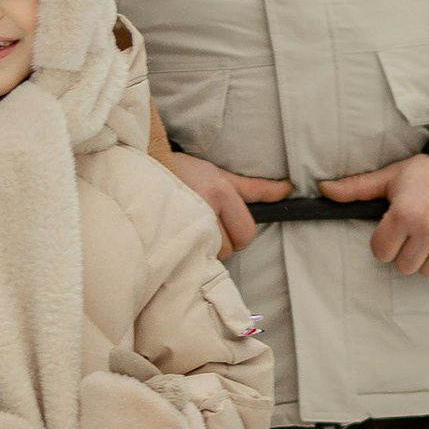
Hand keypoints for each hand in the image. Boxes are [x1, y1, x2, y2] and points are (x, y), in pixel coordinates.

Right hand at [161, 149, 290, 255]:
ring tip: (189, 228)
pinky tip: (179, 238)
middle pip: (228, 249)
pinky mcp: (166, 236)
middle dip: (219, 241)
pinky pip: (189, 259)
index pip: (246, 234)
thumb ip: (255, 188)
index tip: (222, 221)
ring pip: (209, 256)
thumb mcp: (220, 175)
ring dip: (203, 248)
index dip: (238, 233)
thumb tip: (287, 190)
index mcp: (219, 193)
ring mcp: (183, 224)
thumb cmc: (183, 171)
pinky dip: (187, 253)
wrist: (141, 168)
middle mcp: (203, 209)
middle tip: (203, 222)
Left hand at [317, 151, 428, 279]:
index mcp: (403, 214)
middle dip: (406, 252)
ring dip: (428, 257)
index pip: (381, 252)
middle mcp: (427, 229)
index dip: (385, 242)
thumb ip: (357, 187)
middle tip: (415, 232)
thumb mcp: (392, 175)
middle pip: (404, 266)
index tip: (394, 230)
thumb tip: (324, 189)